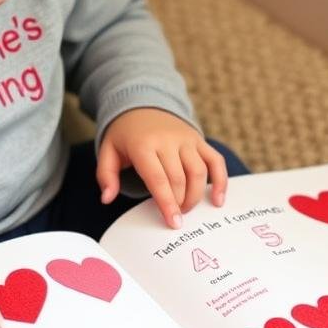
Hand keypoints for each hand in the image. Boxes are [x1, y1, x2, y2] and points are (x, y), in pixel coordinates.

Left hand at [97, 108, 227, 228]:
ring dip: (195, 196)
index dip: (167, 203)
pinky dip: (221, 181)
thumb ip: (106, 175)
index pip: (158, 179)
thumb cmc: (124, 135)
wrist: (141, 104)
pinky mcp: (199, 139)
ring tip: (186, 209)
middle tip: (175, 217)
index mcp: (143, 145)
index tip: (173, 223)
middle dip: (179, 203)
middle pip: (179, 179)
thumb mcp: (108, 151)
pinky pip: (215, 160)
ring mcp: (186, 139)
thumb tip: (107, 199)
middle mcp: (167, 140)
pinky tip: (218, 200)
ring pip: (199, 171)